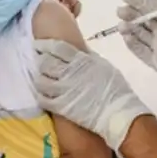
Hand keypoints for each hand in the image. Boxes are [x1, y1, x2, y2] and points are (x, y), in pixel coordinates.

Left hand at [33, 39, 149, 148]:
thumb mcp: (103, 65)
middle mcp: (69, 73)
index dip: (44, 45)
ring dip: (40, 78)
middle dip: (41, 61)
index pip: (56, 48)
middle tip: (40, 62)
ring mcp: (63, 90)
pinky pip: (43, 99)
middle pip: (45, 62)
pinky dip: (41, 95)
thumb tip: (78, 50)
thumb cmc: (115, 88)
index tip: (38, 45)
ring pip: (41, 80)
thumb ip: (88, 57)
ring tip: (42, 78)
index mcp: (80, 61)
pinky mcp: (61, 106)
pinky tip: (43, 94)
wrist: (118, 113)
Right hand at [118, 0, 156, 124]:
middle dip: (132, 14)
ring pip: (141, 35)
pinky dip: (133, 45)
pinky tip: (125, 38)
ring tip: (120, 26)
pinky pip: (142, 52)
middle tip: (119, 11)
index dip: (140, 1)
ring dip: (130, 29)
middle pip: (146, 20)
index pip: (155, 7)